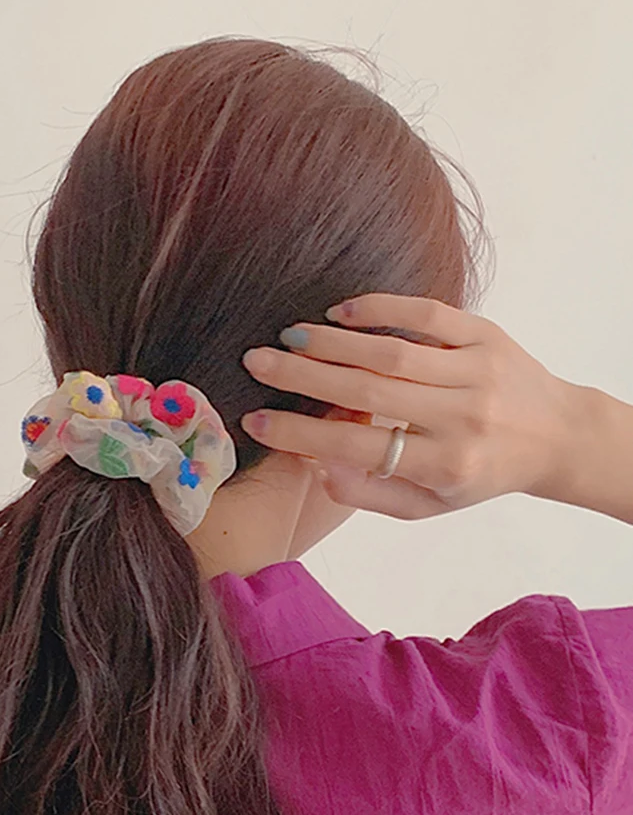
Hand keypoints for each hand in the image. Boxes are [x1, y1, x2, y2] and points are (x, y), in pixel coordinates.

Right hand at [239, 293, 577, 519]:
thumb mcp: (428, 505)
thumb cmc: (480, 473)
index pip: (356, 448)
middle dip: (301, 375)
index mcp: (444, 466)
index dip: (299, 434)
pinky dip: (381, 309)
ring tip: (288, 336)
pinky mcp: (486, 336)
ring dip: (331, 342)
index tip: (256, 420)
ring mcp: (476, 373)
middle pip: (366, 392)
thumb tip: (314, 465)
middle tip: (256, 361)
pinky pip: (427, 316)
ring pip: (390, 352)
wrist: (557, 435)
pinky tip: (341, 311)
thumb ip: (368, 493)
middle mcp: (461, 419)